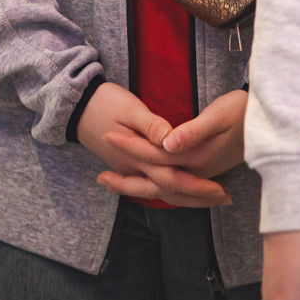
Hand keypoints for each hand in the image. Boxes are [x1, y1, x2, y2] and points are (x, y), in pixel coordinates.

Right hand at [78, 83, 230, 206]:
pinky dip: (167, 190)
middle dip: (197, 197)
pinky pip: (150, 184)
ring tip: (209, 198)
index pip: (172, 178)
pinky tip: (180, 191)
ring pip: (159, 190)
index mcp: (138, 156)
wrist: (74, 105)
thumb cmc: (104, 101)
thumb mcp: (130, 108)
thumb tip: (171, 141)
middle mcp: (134, 168)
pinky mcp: (127, 164)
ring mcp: (129, 168)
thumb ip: (151, 126)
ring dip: (185, 196)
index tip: (220, 189)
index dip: (197, 186)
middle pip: (169, 190)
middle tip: (224, 198)